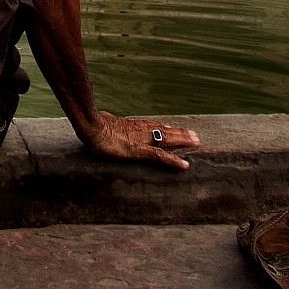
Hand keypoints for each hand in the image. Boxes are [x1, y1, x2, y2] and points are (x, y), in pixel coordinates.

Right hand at [78, 112, 199, 169]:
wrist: (92, 127)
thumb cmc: (93, 126)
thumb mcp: (102, 125)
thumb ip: (107, 126)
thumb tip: (102, 123)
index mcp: (133, 126)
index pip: (154, 126)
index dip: (167, 128)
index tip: (177, 130)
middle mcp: (141, 131)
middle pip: (165, 131)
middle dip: (181, 133)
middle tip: (195, 136)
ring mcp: (142, 140)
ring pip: (168, 140)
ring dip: (183, 141)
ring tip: (196, 142)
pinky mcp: (141, 151)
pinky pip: (162, 157)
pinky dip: (174, 161)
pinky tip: (185, 165)